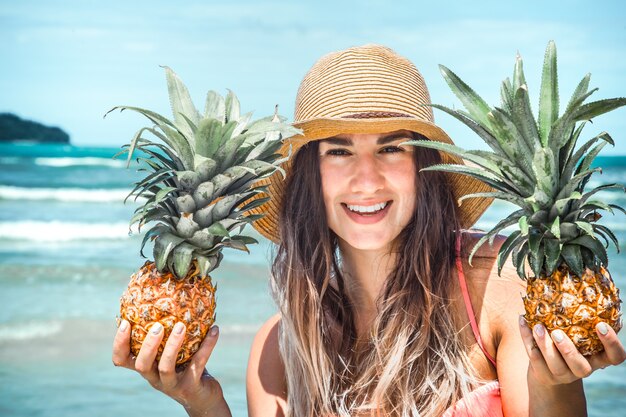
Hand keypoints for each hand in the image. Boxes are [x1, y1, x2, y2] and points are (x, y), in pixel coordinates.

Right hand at [112, 320, 229, 415]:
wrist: (202, 397)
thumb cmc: (184, 366)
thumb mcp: (170, 352)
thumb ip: (165, 333)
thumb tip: (168, 295)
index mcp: (146, 367)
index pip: (122, 359)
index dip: (119, 343)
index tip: (125, 322)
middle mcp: (154, 378)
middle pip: (142, 365)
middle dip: (148, 344)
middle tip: (157, 326)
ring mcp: (171, 385)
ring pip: (166, 367)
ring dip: (172, 345)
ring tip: (181, 326)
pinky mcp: (190, 387)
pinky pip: (198, 364)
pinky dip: (206, 346)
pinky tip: (214, 330)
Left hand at [519, 316, 625, 385]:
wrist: (548, 368)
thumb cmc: (570, 341)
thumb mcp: (580, 333)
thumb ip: (582, 318)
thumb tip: (579, 280)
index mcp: (598, 357)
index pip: (615, 356)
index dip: (611, 343)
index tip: (600, 324)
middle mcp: (583, 368)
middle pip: (580, 367)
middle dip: (568, 350)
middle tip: (557, 332)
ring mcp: (563, 375)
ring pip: (555, 365)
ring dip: (544, 345)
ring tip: (537, 327)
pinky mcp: (544, 375)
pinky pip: (534, 358)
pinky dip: (527, 338)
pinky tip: (523, 320)